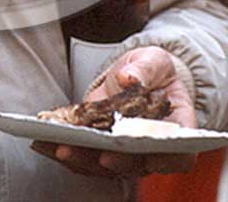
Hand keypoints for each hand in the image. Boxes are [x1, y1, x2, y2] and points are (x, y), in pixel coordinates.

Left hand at [31, 46, 196, 177]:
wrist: (136, 75)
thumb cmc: (152, 70)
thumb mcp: (154, 60)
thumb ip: (145, 68)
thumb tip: (128, 78)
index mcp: (176, 128)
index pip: (179, 153)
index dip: (168, 158)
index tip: (150, 155)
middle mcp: (151, 148)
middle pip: (139, 164)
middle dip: (118, 161)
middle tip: (99, 154)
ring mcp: (126, 153)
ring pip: (108, 167)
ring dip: (85, 160)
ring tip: (62, 147)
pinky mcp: (102, 148)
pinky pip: (86, 158)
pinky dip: (68, 152)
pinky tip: (47, 142)